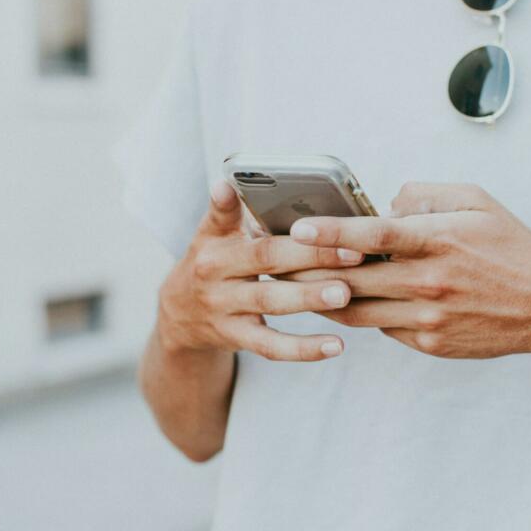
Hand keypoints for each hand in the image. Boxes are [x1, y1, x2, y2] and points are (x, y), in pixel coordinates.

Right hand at [156, 181, 364, 361]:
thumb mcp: (212, 233)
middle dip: (310, 253)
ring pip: (270, 301)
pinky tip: (336, 345)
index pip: (222, 216)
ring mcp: (224, 307)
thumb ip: (231, 211)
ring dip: (309, 297)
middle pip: (264, 258)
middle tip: (352, 251)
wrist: (178, 315)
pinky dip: (303, 349)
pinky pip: (271, 346)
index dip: (228, 202)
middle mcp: (214, 271)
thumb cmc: (214, 262)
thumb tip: (238, 181)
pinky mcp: (235, 337)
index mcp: (213, 238)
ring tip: (344, 293)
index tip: (231, 187)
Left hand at [281, 182, 530, 359]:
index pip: (374, 234)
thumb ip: (426, 194)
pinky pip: (380, 327)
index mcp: (438, 240)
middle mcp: (428, 280)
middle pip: (352, 277)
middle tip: (273, 261)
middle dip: (307, 269)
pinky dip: (358, 313)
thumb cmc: (511, 246)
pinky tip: (339, 302)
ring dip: (321, 297)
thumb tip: (385, 204)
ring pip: (357, 309)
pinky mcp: (428, 342)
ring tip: (290, 284)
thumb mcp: (476, 201)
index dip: (331, 231)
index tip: (297, 228)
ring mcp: (427, 316)